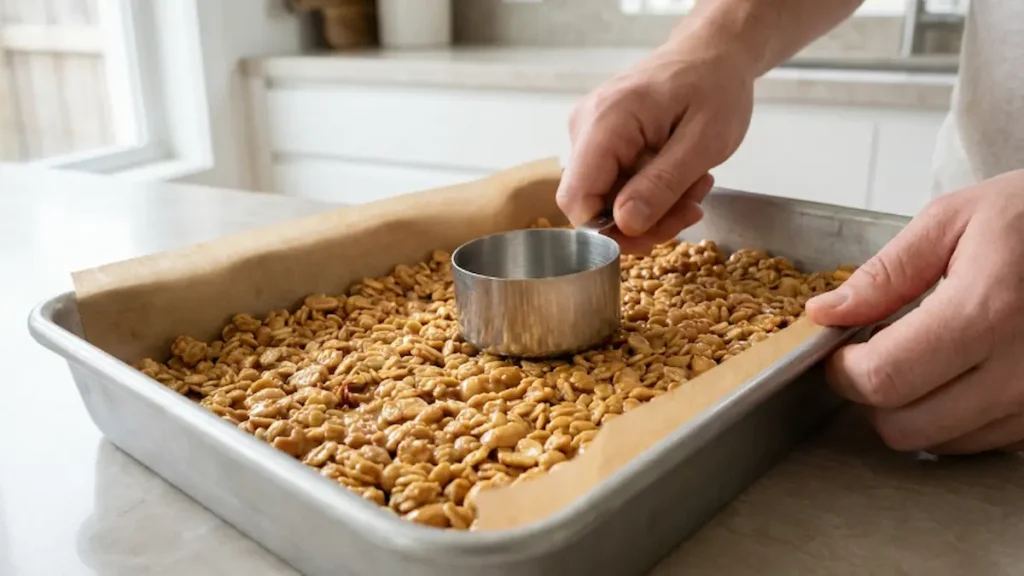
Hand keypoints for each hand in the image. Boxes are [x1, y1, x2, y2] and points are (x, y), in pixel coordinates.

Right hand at [555, 27, 755, 253]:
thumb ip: (662, 184)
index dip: (610, 232)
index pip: (577, 200)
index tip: (658, 232)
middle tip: (691, 208)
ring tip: (695, 186)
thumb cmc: (715, 87)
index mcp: (605, 123)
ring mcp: (588, 134)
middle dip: (643, 221)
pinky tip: (680, 177)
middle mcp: (585, 128)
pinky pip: (614, 183)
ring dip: (654, 207)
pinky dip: (649, 192)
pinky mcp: (599, 141)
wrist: (713, 53)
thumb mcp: (704, 142)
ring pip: (606, 199)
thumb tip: (624, 225)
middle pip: (592, 204)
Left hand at [807, 169, 1023, 454]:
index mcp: (986, 311)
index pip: (884, 378)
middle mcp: (1020, 370)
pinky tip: (963, 371)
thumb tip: (826, 314)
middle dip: (873, 394)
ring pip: (941, 443)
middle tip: (875, 354)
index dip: (843, 371)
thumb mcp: (952, 221)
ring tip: (927, 356)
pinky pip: (983, 442)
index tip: (840, 350)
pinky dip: (957, 416)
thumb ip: (884, 274)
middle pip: (905, 426)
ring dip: (915, 408)